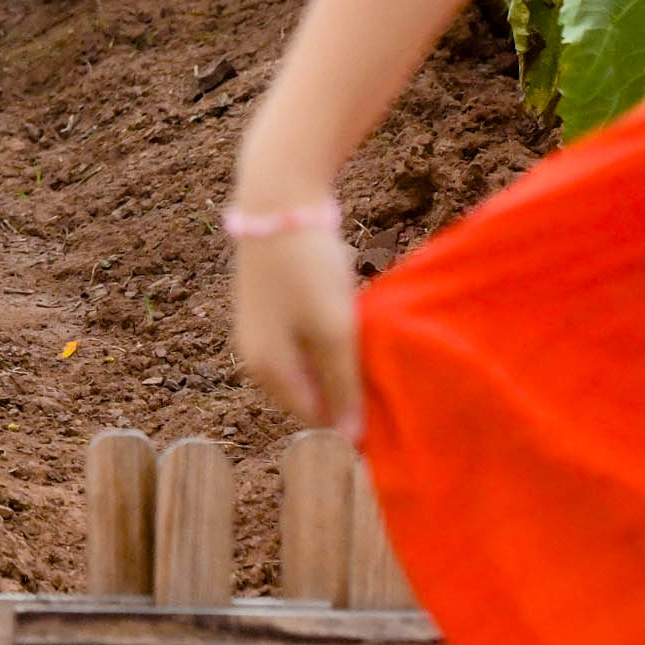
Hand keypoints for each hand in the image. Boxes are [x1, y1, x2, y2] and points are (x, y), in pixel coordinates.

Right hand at [231, 217, 365, 433]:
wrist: (277, 201)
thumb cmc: (307, 270)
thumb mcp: (333, 332)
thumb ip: (342, 387)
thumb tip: (350, 442)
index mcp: (267, 370)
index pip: (315, 419)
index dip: (351, 418)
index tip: (388, 405)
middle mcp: (255, 356)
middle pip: (310, 392)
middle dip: (344, 387)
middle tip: (381, 369)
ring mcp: (260, 328)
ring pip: (310, 363)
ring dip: (338, 358)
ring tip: (366, 339)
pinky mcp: (269, 304)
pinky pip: (306, 337)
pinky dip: (329, 334)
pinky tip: (348, 312)